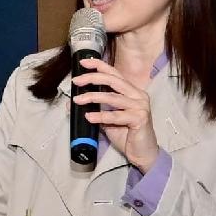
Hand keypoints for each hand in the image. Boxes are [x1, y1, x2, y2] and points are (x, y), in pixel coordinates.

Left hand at [71, 57, 160, 175]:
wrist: (142, 153)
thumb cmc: (126, 135)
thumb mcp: (107, 119)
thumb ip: (95, 108)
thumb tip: (73, 102)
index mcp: (132, 91)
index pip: (114, 73)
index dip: (99, 66)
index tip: (83, 62)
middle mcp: (138, 95)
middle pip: (113, 80)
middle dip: (92, 78)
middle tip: (76, 81)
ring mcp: (140, 106)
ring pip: (112, 97)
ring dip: (92, 97)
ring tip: (78, 100)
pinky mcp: (140, 119)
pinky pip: (116, 115)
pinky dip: (101, 116)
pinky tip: (89, 117)